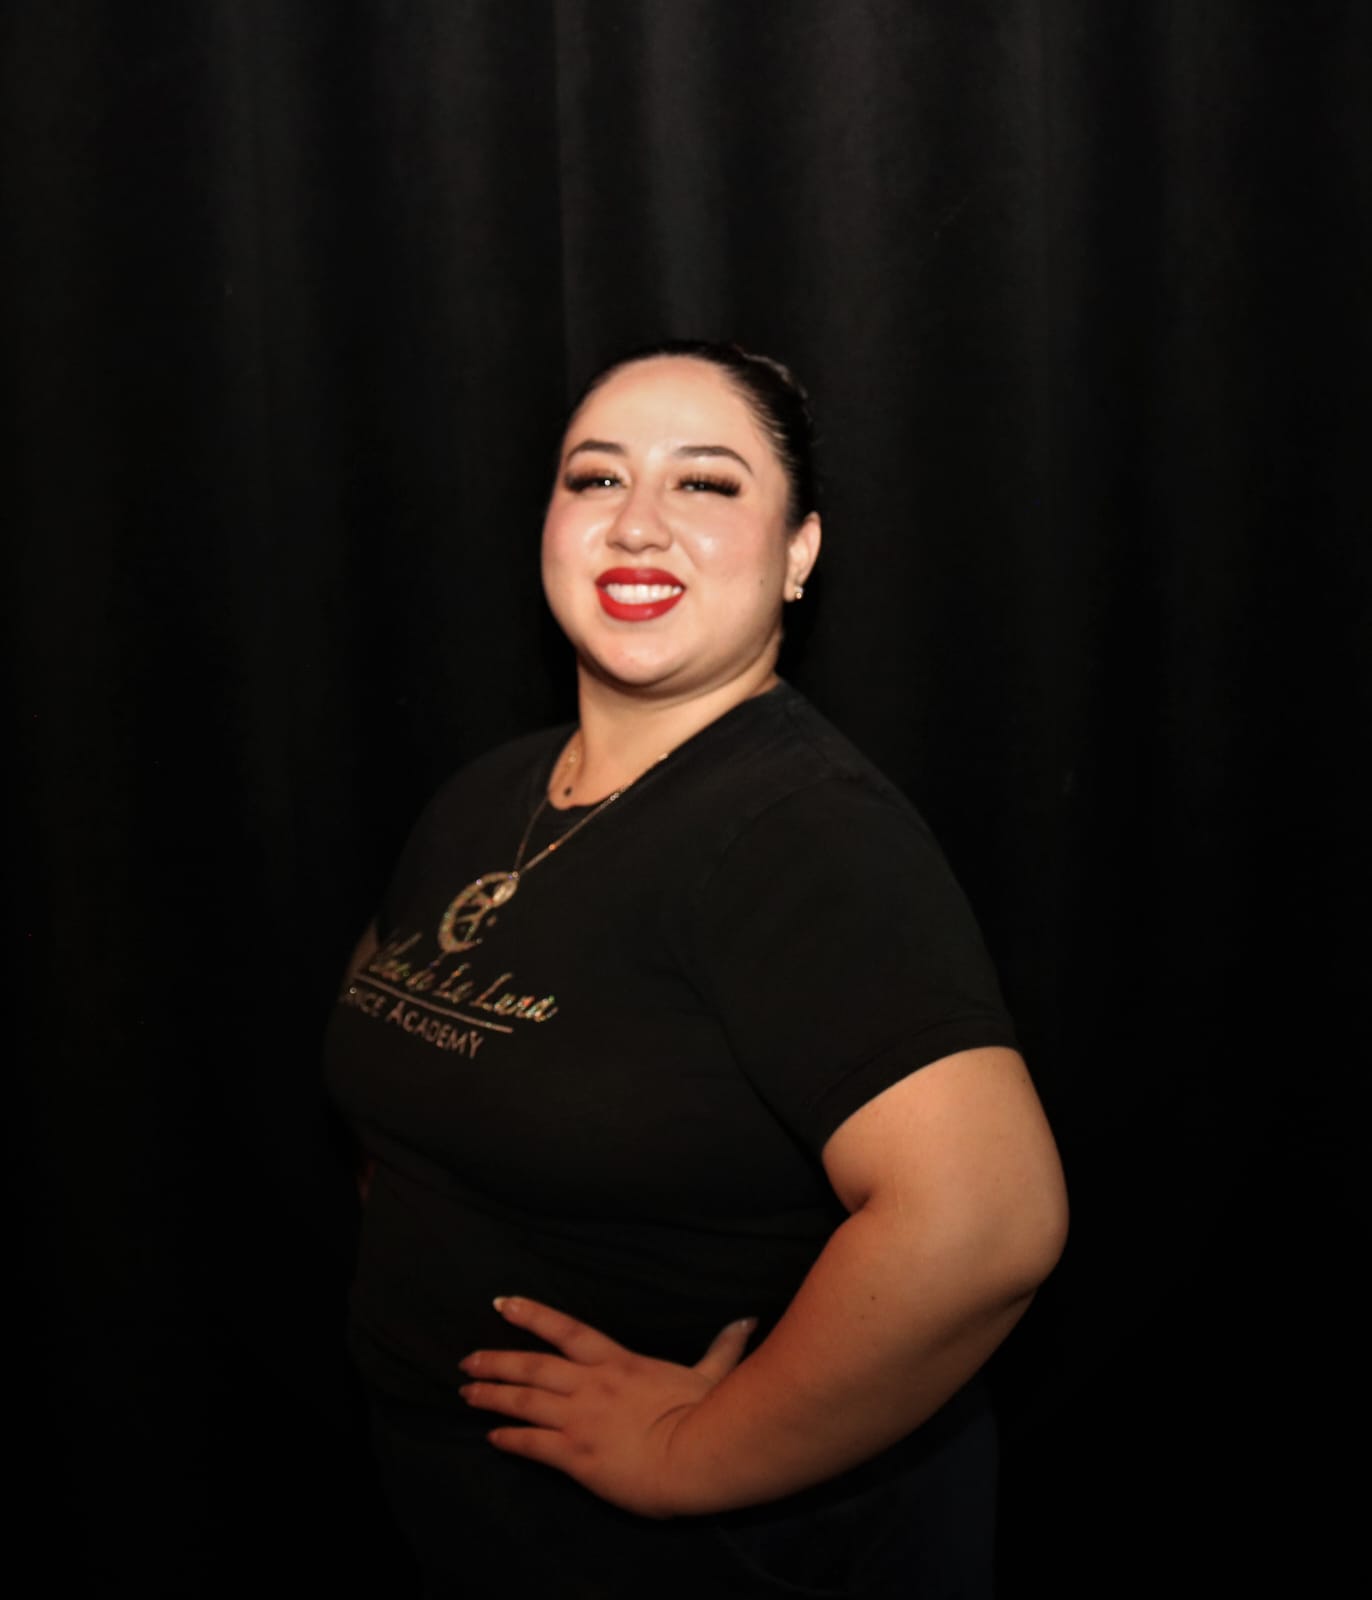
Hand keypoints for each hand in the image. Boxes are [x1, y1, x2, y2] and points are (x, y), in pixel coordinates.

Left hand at [458, 1296, 755, 1517]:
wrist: (696, 1456)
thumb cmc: (704, 1414)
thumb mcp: (711, 1374)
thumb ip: (722, 1347)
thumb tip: (747, 1320)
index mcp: (618, 1362)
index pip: (566, 1329)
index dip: (531, 1314)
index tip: (502, 1303)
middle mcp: (591, 1384)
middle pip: (532, 1365)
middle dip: (496, 1360)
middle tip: (467, 1359)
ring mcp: (580, 1419)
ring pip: (523, 1400)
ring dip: (491, 1395)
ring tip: (466, 1392)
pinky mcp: (576, 1455)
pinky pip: (532, 1444)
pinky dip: (509, 1438)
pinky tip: (492, 1436)